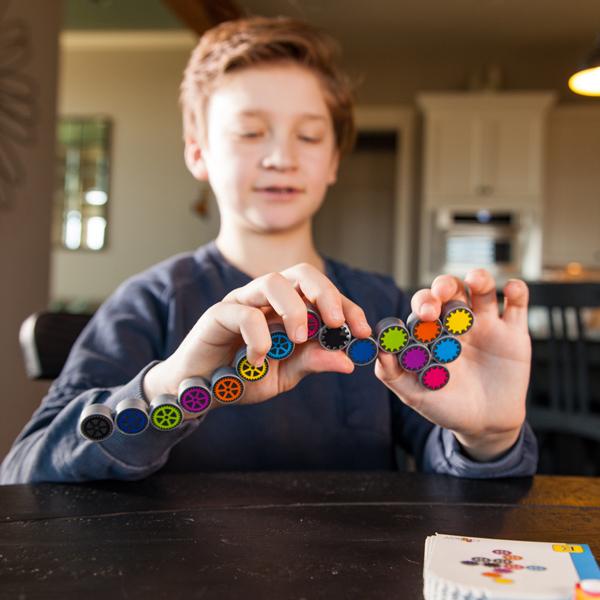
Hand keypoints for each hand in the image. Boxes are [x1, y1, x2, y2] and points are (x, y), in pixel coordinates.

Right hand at [143, 263, 371, 407]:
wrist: (201, 391)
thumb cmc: (243, 377)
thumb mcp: (286, 373)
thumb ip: (313, 361)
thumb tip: (348, 361)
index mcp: (287, 307)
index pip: (321, 293)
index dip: (346, 306)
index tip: (363, 331)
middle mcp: (266, 298)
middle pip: (301, 272)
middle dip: (325, 294)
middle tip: (338, 324)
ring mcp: (241, 302)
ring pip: (272, 281)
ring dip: (294, 308)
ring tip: (300, 338)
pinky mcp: (218, 315)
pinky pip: (245, 314)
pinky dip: (259, 339)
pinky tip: (258, 361)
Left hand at [374, 268, 530, 460]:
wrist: (485, 425)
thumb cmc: (445, 406)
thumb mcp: (414, 393)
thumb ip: (392, 373)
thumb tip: (378, 350)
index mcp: (433, 331)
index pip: (424, 307)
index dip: (422, 304)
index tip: (423, 315)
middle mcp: (457, 322)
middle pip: (451, 292)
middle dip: (444, 288)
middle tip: (440, 298)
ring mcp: (486, 324)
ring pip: (483, 290)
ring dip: (480, 279)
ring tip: (476, 281)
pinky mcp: (514, 333)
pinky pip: (517, 306)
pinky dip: (517, 292)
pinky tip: (512, 288)